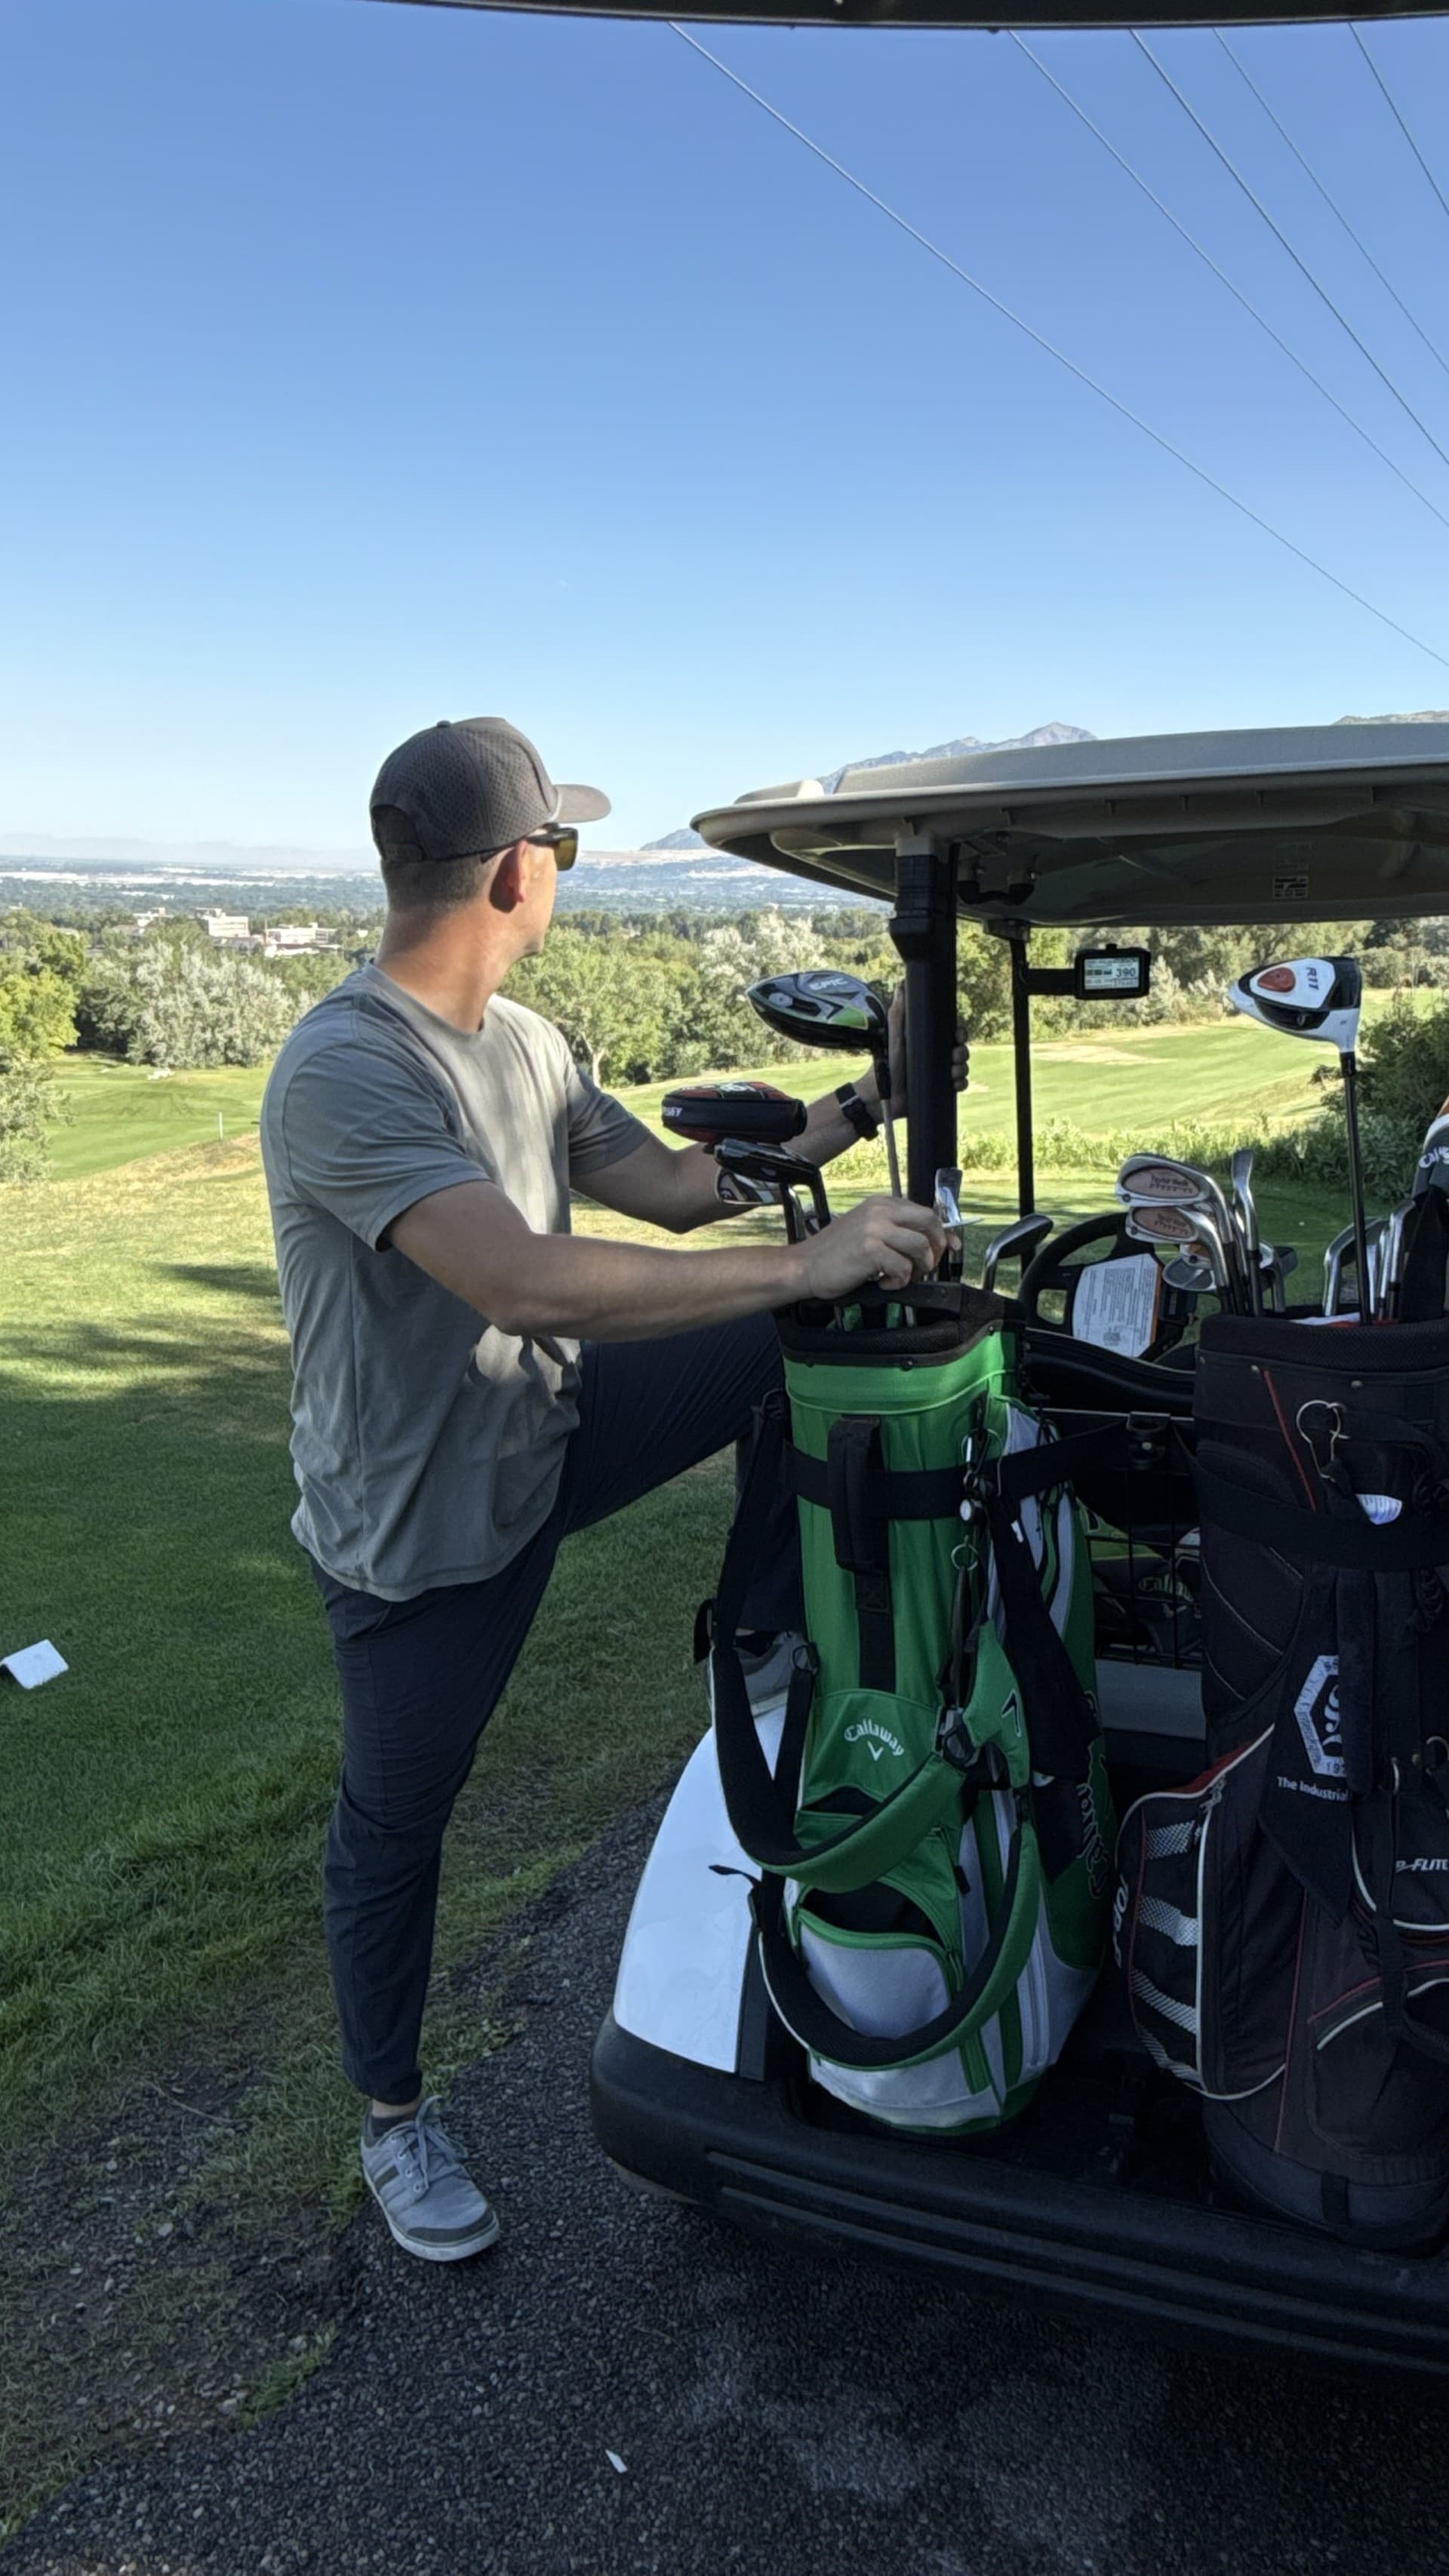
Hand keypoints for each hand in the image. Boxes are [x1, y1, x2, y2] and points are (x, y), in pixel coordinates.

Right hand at [797, 1194, 944, 1300]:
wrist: (804, 1266)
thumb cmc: (835, 1254)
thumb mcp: (867, 1231)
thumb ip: (895, 1231)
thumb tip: (931, 1241)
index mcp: (881, 1204)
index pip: (925, 1212)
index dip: (944, 1232)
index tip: (951, 1248)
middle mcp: (880, 1212)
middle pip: (929, 1223)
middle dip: (936, 1248)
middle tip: (927, 1266)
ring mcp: (874, 1229)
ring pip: (920, 1246)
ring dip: (919, 1268)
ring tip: (902, 1278)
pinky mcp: (870, 1250)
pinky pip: (903, 1267)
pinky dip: (899, 1281)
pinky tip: (884, 1283)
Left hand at [857, 985, 969, 1108]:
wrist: (883, 1097)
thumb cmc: (886, 1065)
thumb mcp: (894, 1037)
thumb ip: (898, 1013)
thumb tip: (901, 986)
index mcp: (927, 1041)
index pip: (950, 1033)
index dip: (959, 1033)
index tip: (959, 1036)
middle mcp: (935, 1055)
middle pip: (960, 1049)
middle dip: (962, 1052)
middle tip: (955, 1055)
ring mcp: (939, 1072)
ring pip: (962, 1066)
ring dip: (962, 1068)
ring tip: (952, 1073)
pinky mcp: (940, 1088)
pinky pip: (960, 1084)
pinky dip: (961, 1084)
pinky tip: (954, 1084)